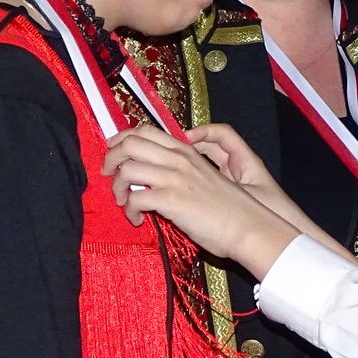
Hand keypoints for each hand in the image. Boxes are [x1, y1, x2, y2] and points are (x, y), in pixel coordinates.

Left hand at [103, 128, 305, 279]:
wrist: (248, 226)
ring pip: (127, 169)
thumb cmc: (229, 208)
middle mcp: (179, 159)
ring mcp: (174, 178)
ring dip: (117, 187)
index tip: (113, 150)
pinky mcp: (171, 200)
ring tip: (123, 202)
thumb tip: (158, 177)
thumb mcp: (206, 177)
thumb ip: (182, 170)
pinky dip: (129, 211)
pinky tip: (137, 220)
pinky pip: (134, 200)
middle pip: (130, 143)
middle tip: (109, 175)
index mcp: (187, 151)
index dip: (123, 138)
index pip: (146, 131)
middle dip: (111, 158)